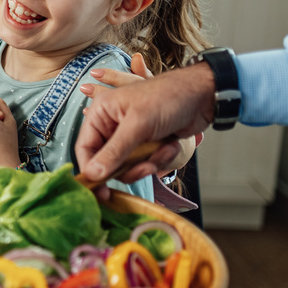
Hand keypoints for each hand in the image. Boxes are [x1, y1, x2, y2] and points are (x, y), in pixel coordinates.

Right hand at [75, 61, 215, 191]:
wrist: (202, 96)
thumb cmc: (166, 99)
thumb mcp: (138, 125)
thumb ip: (114, 152)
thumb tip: (93, 175)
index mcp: (101, 114)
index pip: (85, 148)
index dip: (92, 170)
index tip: (101, 191)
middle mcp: (111, 125)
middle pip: (107, 161)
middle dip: (129, 167)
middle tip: (145, 168)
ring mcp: (130, 135)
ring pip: (128, 165)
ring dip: (147, 162)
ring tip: (162, 151)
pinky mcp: (146, 143)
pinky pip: (144, 162)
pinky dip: (159, 157)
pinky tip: (170, 145)